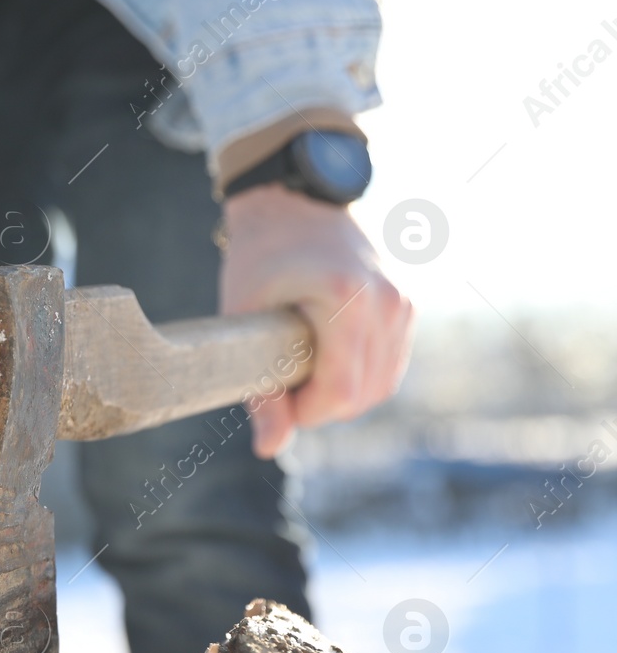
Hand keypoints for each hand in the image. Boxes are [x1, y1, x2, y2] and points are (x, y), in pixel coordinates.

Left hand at [220, 185, 413, 458]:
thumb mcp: (243, 319)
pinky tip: (323, 357)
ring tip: (300, 363)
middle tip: (281, 377)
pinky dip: (357, 377)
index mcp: (348, 300)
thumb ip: (260, 390)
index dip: (306, 411)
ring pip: (380, 387)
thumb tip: (269, 450)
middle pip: (363, 396)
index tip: (275, 393)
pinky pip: (388, 368)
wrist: (293, 203)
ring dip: (339, 394)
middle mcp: (389, 303)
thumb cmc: (258, 257)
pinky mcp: (408, 308)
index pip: (340, 393)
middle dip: (320, 405)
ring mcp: (405, 305)